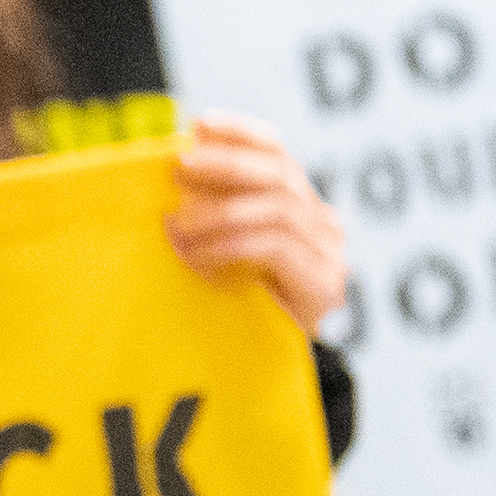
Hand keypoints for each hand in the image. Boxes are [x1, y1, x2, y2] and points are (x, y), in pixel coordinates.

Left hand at [167, 116, 348, 330]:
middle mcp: (321, 221)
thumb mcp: (217, 250)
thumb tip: (167, 175)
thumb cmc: (233, 309)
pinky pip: (275, 245)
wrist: (266, 373)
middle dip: (224, 164)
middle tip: (177, 167)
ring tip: (177, 226)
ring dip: (219, 211)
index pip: (277, 150)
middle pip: (278, 172)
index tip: (200, 123)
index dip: (240, 131)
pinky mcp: (324, 284)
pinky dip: (231, 245)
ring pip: (276, 207)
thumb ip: (206, 214)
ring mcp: (328, 252)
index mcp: (297, 204)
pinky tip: (199, 258)